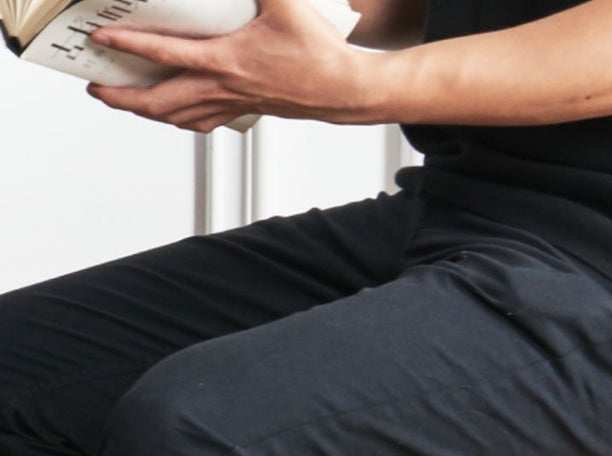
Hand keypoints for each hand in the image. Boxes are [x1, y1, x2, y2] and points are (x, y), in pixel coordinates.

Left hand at [86, 0, 381, 132]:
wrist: (346, 90)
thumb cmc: (321, 54)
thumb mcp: (287, 3)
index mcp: (229, 61)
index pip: (168, 55)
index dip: (131, 47)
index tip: (103, 41)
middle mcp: (226, 88)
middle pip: (163, 102)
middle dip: (124, 99)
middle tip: (98, 91)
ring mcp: (236, 103)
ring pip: (180, 117)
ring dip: (148, 113)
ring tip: (124, 104)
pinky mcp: (247, 109)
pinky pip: (205, 121)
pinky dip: (182, 119)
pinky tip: (174, 114)